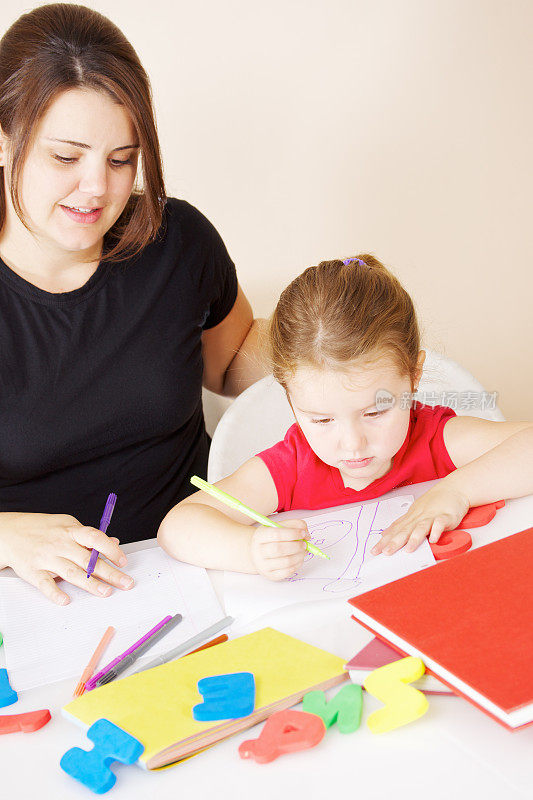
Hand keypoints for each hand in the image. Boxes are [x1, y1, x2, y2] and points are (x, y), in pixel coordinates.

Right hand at [0, 512, 133, 604]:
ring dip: (90, 584)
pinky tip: (65, 600)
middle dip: (109, 573)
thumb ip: (89, 537)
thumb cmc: (42, 529)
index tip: (123, 561)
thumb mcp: (67, 525)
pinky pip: (45, 584)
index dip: (111, 549)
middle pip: (88, 560)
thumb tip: (113, 542)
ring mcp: (46, 558)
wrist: (8, 532)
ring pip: (71, 573)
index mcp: (71, 530)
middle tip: (125, 583)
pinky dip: (55, 593)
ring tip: (106, 592)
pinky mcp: (33, 571)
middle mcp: (60, 544)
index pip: (95, 538)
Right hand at [250, 519, 308, 580]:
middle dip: (296, 546)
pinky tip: (299, 558)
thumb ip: (294, 525)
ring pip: (286, 561)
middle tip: (304, 544)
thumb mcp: (279, 526)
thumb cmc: (272, 538)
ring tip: (303, 551)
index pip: (276, 534)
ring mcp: (264, 565)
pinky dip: (297, 564)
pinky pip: (288, 572)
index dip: (292, 533)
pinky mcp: (271, 575)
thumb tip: (306, 534)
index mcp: (260, 536)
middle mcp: (259, 551)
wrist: (259, 553)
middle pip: (279, 549)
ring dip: (299, 555)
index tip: (303, 533)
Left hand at [370, 485, 469, 555]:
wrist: (454, 488)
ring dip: (414, 539)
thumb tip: (386, 534)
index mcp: (411, 517)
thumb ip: (402, 524)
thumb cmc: (435, 502)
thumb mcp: (415, 512)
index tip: (375, 550)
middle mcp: (419, 517)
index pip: (395, 530)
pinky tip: (433, 540)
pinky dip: (437, 531)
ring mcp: (432, 516)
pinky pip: (441, 524)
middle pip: (405, 530)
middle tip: (386, 552)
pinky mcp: (446, 516)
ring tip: (408, 550)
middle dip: (394, 542)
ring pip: (421, 527)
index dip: (384, 541)